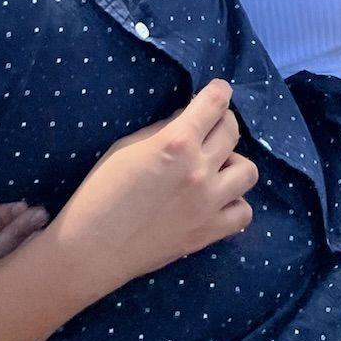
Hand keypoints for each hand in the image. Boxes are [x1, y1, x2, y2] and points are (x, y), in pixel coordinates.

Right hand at [47, 80, 259, 301]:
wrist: (92, 249)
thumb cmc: (101, 191)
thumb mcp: (127, 147)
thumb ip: (163, 129)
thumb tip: (188, 118)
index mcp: (176, 142)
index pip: (216, 102)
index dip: (219, 91)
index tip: (217, 92)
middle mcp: (200, 169)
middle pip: (232, 130)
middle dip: (222, 123)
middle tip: (207, 130)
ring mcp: (209, 203)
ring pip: (248, 171)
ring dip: (233, 164)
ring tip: (214, 169)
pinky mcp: (210, 233)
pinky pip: (243, 212)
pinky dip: (233, 203)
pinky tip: (216, 201)